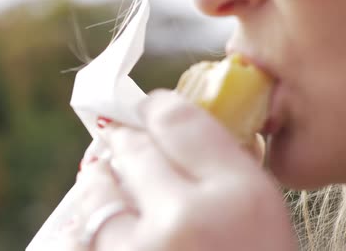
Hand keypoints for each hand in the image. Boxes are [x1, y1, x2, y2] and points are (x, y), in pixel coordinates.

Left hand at [59, 90, 296, 250]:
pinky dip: (88, 226)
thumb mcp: (263, 226)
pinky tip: (98, 226)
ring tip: (104, 177)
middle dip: (125, 140)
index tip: (150, 109)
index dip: (159, 109)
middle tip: (120, 138)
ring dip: (99, 179)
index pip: (180, 122)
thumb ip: (225, 178)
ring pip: (96, 188)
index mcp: (242, 200)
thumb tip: (174, 136)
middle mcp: (185, 219)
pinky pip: (82, 236)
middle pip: (133, 147)